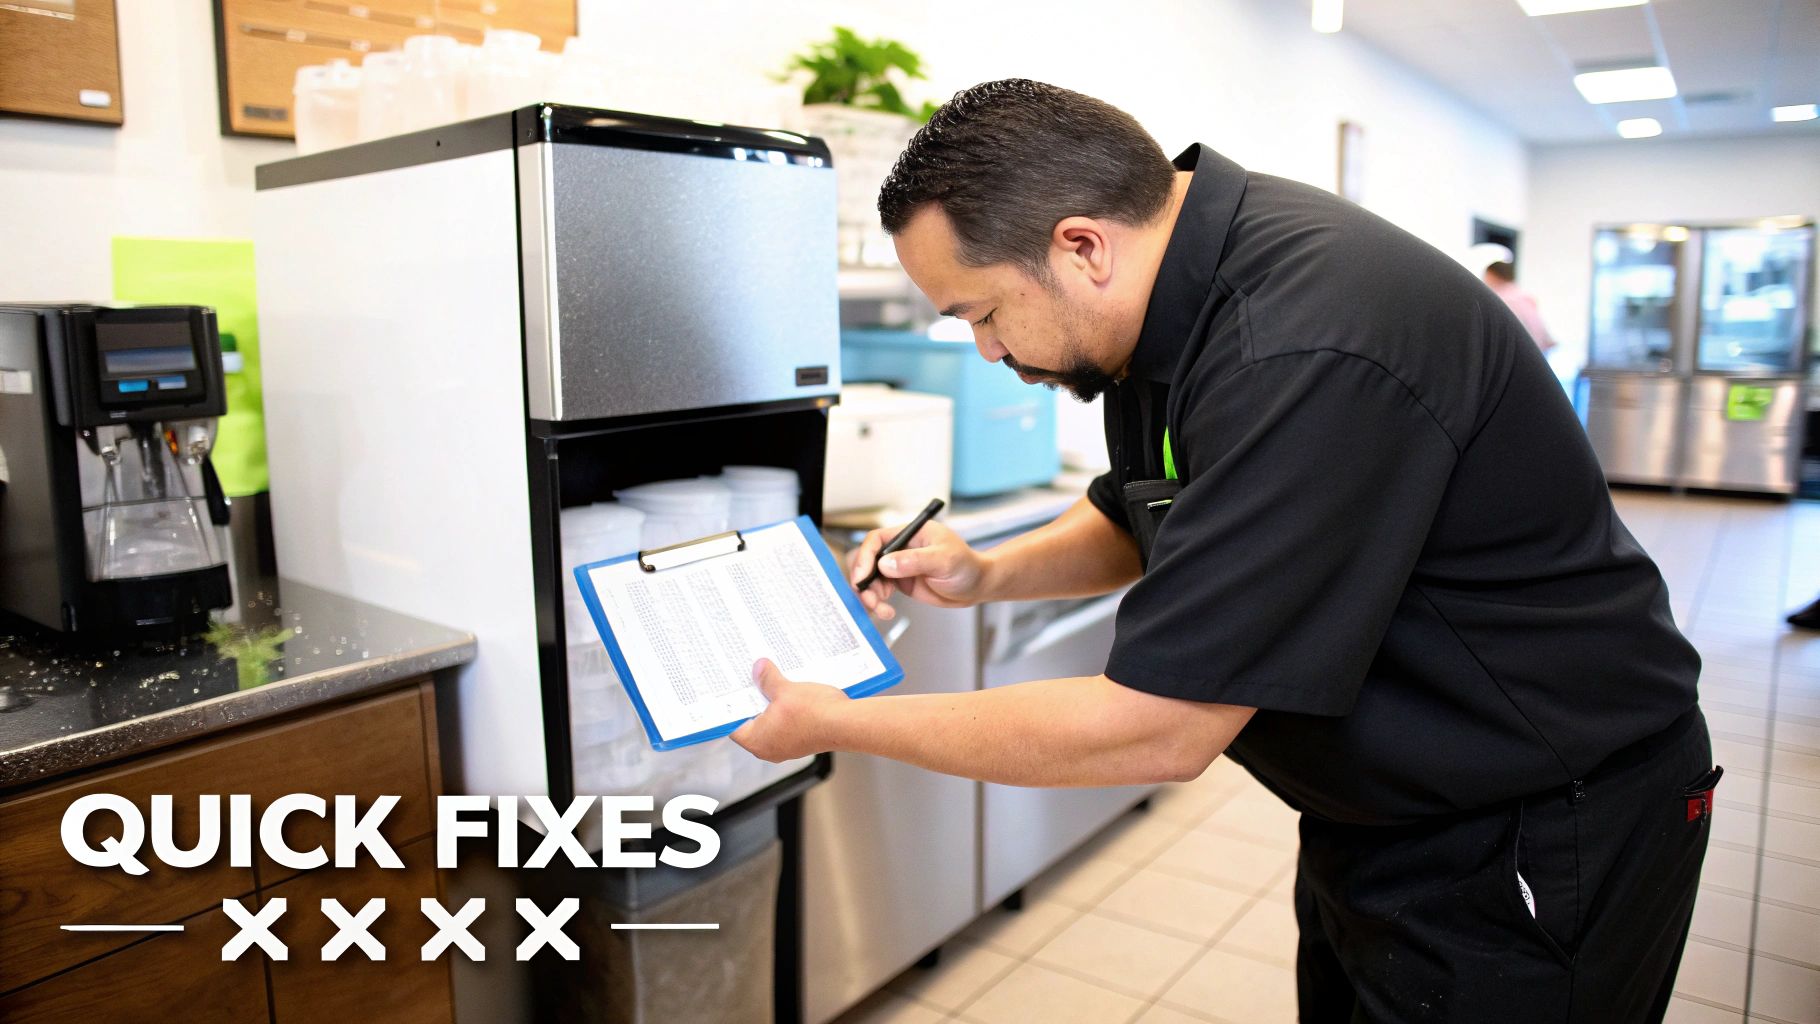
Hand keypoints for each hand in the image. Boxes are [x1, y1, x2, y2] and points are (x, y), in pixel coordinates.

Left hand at [729, 659, 849, 761]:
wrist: (847, 724)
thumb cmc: (815, 714)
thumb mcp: (785, 690)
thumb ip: (767, 679)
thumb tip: (758, 668)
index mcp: (758, 741)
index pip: (733, 723)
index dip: (733, 704)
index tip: (734, 688)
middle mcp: (769, 748)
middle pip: (753, 721)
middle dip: (755, 700)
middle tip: (753, 679)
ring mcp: (786, 747)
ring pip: (771, 722)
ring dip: (772, 704)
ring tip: (773, 683)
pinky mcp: (801, 741)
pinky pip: (786, 724)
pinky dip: (786, 711)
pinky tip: (792, 693)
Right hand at [848, 519, 987, 619]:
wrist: (977, 585)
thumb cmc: (967, 566)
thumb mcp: (944, 560)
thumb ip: (914, 561)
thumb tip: (885, 564)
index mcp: (909, 534)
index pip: (877, 539)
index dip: (865, 556)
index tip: (862, 576)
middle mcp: (900, 548)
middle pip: (868, 559)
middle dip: (864, 580)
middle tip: (871, 598)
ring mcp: (899, 566)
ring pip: (871, 578)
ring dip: (870, 595)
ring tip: (882, 609)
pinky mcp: (901, 582)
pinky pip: (880, 591)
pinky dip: (878, 602)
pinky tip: (887, 611)